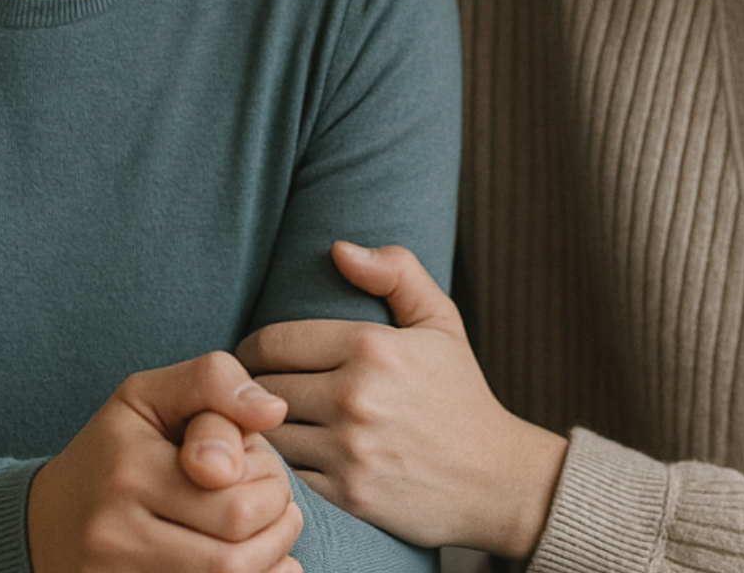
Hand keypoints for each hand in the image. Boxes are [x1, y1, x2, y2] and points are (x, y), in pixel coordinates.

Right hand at [28, 350, 306, 572]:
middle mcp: (117, 535)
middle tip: (268, 499)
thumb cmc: (112, 450)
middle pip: (236, 554)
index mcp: (130, 473)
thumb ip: (212, 383)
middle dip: (276, 524)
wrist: (44, 522)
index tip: (255, 467)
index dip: (270, 484)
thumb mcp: (149, 396)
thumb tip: (274, 410)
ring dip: (267, 558)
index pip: (237, 501)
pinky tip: (253, 563)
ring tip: (265, 530)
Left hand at [236, 242, 568, 556]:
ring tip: (257, 428)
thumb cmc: (460, 396)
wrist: (497, 480)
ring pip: (265, 434)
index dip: (252, 349)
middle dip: (247, 390)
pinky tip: (284, 462)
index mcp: (373, 347)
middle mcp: (356, 397)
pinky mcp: (347, 494)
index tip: (253, 358)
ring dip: (256, 431)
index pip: (273, 341)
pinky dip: (277, 469)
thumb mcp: (441, 322)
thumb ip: (395, 273)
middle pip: (260, 388)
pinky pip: (284, 476)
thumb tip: (338, 250)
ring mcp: (350, 450)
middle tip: (246, 394)